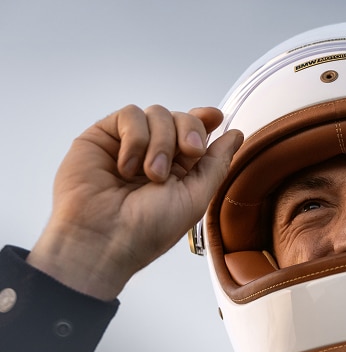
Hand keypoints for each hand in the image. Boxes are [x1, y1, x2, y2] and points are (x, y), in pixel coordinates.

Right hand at [29, 105, 242, 299]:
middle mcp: (155, 155)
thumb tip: (236, 134)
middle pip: (181, 118)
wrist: (105, 238)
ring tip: (152, 175)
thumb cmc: (150, 229)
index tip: (215, 116)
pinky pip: (130, 115)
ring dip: (162, 143)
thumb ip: (216, 164)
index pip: (196, 133)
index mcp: (180, 171)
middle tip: (190, 152)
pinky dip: (135, 139)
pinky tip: (126, 167)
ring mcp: (129, 144)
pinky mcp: (104, 136)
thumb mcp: (195, 198)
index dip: (206, 121)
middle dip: (190, 131)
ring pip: (157, 113)